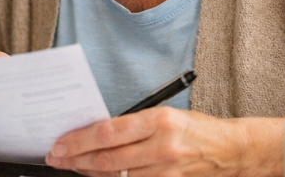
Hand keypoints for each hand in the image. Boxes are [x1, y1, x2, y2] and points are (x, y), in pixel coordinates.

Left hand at [44, 107, 284, 176]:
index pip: (109, 131)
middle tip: (55, 158)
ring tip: (70, 166)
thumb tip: (94, 132)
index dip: (80, 139)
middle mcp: (162, 146)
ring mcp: (166, 170)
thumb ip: (131, 124)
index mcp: (159, 121)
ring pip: (116, 175)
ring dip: (88, 172)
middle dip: (76, 159)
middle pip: (108, 157)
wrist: (229, 149)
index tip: (61, 143)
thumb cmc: (193, 127)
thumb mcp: (164, 115)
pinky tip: (95, 175)